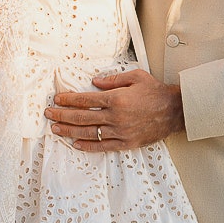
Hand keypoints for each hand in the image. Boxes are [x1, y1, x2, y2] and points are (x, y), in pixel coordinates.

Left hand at [44, 68, 184, 151]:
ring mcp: (120, 132)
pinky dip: (88, 146)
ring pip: (89, 133)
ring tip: (56, 129)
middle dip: (62, 116)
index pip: (85, 100)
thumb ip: (113, 79)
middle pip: (82, 117)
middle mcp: (116, 117)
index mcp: (116, 99)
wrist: (175, 111)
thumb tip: (94, 82)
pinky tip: (76, 144)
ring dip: (69, 131)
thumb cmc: (156, 92)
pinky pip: (103, 146)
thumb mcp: (135, 76)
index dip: (68, 100)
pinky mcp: (126, 143)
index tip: (57, 100)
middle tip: (49, 114)